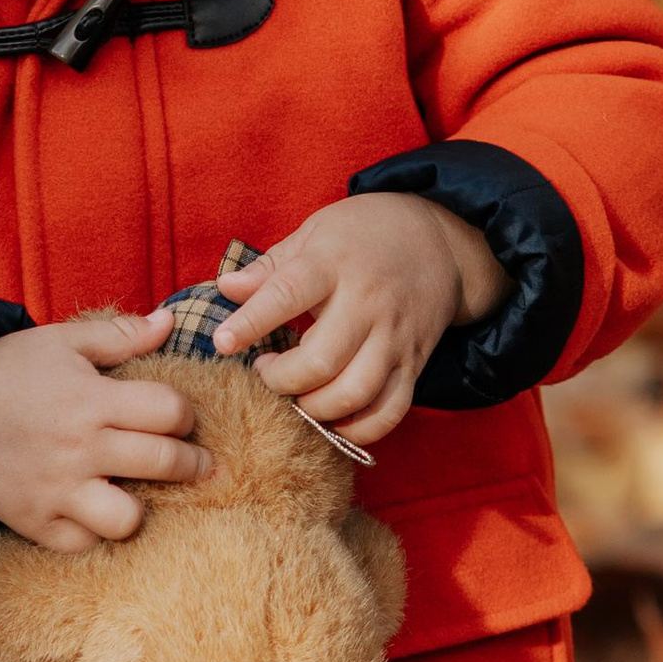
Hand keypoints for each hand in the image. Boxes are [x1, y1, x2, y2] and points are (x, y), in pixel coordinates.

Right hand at [0, 304, 215, 550]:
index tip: (181, 419)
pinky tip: (95, 511)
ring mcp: (56, 489)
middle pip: (164, 463)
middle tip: (198, 464)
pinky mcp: (34, 521)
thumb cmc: (8, 370)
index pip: (170, 412)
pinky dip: (94, 532)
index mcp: (91, 398)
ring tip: (137, 494)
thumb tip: (169, 324)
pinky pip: (84, 544)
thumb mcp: (61, 341)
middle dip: (193, 465)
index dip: (186, 415)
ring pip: (128, 519)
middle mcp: (78, 446)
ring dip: (141, 508)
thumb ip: (119, 335)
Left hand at [209, 193, 506, 445]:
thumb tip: (225, 289)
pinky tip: (333, 417)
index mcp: (335, 263)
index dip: (251, 322)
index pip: (288, 293)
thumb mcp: (315, 232)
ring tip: (297, 394)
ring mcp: (394, 338)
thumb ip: (270, 266)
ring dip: (315, 408)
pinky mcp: (414, 364)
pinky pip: (390, 412)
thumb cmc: (364, 235)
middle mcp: (368, 303)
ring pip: (354, 393)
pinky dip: (358, 429)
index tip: (222, 343)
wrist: (440, 242)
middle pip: (321, 361)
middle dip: (281, 380)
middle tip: (265, 371)